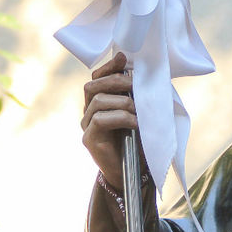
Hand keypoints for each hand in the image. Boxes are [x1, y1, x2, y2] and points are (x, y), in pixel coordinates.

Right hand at [82, 53, 136, 188]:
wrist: (132, 174)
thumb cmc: (137, 142)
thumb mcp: (139, 115)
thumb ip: (137, 97)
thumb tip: (144, 76)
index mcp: (98, 103)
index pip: (97, 78)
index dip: (108, 67)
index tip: (124, 58)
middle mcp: (88, 113)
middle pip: (92, 86)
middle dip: (115, 80)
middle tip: (134, 84)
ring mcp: (86, 126)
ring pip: (97, 101)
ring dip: (122, 101)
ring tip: (138, 108)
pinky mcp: (89, 139)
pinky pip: (101, 120)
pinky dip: (121, 117)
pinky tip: (135, 122)